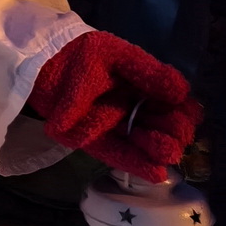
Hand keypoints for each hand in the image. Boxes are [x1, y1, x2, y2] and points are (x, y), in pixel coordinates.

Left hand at [29, 30, 201, 183]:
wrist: (39, 61)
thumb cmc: (79, 52)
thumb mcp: (116, 55)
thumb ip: (147, 71)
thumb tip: (181, 92)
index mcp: (144, 87)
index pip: (175, 106)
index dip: (184, 113)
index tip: (186, 115)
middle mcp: (133, 109)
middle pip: (163, 128)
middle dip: (173, 133)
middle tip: (173, 132)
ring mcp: (113, 126)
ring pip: (142, 143)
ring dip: (156, 148)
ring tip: (165, 152)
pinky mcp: (91, 140)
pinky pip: (116, 153)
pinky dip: (134, 163)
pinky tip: (156, 172)